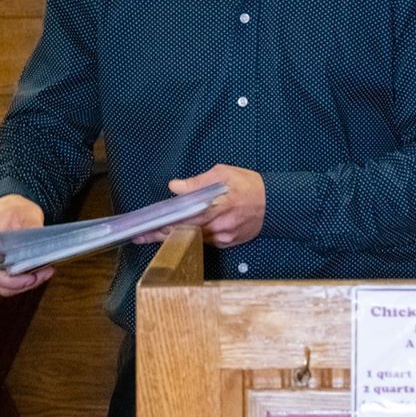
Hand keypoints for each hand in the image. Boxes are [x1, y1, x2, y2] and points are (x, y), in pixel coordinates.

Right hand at [0, 194, 50, 296]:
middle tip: (46, 273)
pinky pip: (0, 283)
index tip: (32, 278)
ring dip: (22, 284)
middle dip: (24, 283)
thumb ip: (34, 231)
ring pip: (0, 286)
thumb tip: (44, 247)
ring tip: (42, 271)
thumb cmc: (14, 210)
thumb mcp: (29, 214)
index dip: (13, 282)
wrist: (4, 207)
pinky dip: (17, 281)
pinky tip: (31, 272)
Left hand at [136, 165, 264, 249]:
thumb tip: (175, 187)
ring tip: (153, 235)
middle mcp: (218, 226)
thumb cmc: (248, 185)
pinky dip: (190, 238)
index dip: (161, 225)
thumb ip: (198, 182)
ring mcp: (223, 237)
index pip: (182, 219)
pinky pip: (204, 242)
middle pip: (183, 234)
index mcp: (216, 206)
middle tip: (140, 236)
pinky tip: (177, 235)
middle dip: (160, 235)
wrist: (274, 203)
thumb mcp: (224, 173)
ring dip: (172, 237)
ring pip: (191, 240)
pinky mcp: (227, 243)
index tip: (144, 228)